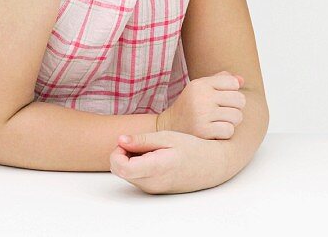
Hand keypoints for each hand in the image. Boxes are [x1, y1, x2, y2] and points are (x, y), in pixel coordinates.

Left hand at [112, 130, 228, 193]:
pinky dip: (137, 166)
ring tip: (150, 149)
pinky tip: (153, 157)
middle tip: (138, 142)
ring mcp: (152, 189)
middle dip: (121, 155)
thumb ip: (143, 140)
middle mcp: (151, 183)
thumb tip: (121, 140)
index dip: (117, 153)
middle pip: (120, 171)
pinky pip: (136, 178)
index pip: (121, 167)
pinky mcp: (153, 190)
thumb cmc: (192, 149)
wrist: (211, 166)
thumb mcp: (169, 137)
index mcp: (155, 168)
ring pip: (126, 175)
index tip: (127, 142)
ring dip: (129, 160)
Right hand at [156, 71, 245, 139]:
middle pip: (239, 100)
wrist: (168, 128)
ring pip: (237, 116)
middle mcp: (201, 97)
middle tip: (224, 113)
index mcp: (201, 84)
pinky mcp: (203, 131)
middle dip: (236, 108)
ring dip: (232, 122)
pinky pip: (229, 130)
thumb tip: (242, 80)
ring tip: (219, 122)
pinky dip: (225, 133)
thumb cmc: (190, 106)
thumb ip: (221, 81)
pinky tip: (215, 132)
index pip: (233, 83)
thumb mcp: (201, 88)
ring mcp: (202, 114)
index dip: (233, 92)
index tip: (223, 99)